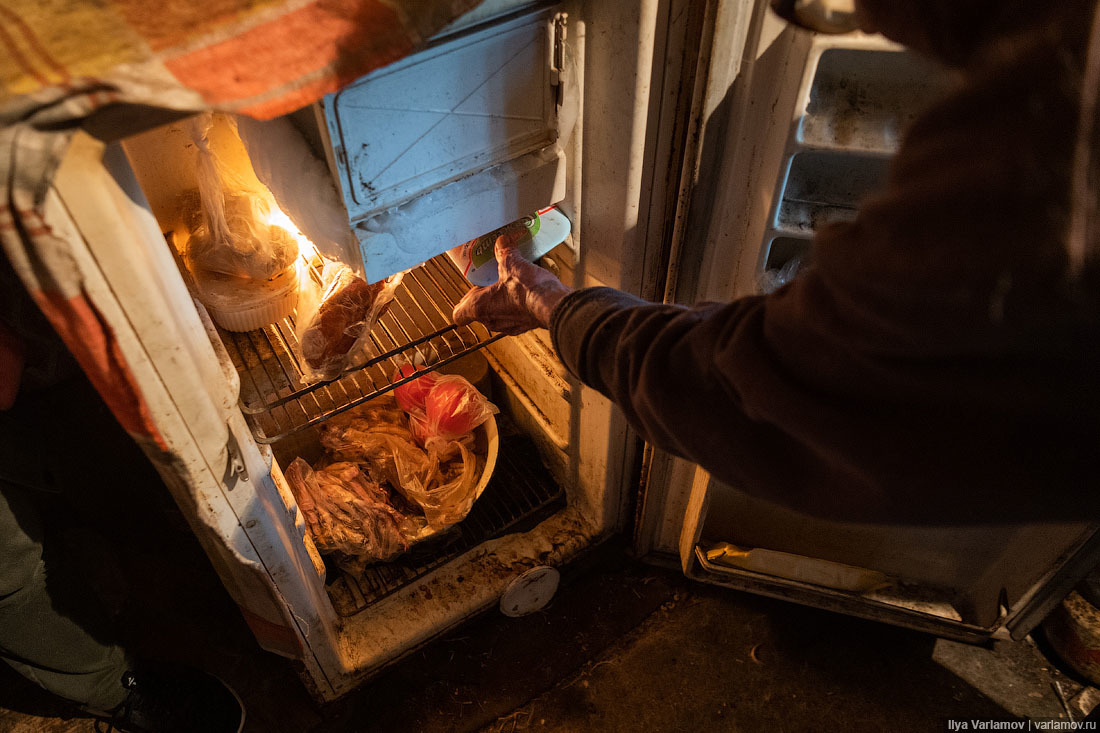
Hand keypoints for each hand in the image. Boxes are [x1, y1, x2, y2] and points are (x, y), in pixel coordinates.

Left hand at [452, 232, 572, 334]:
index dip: (462, 303)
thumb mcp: (512, 263)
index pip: (459, 315)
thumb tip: (502, 240)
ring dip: (500, 303)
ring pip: (496, 315)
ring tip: (510, 286)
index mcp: (480, 307)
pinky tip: (526, 294)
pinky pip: (514, 317)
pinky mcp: (524, 326)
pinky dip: (517, 307)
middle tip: (491, 282)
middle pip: (478, 312)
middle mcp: (492, 320)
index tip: (470, 291)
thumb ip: (504, 251)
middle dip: (484, 297)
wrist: (553, 304)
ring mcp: (508, 326)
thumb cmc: (528, 290)